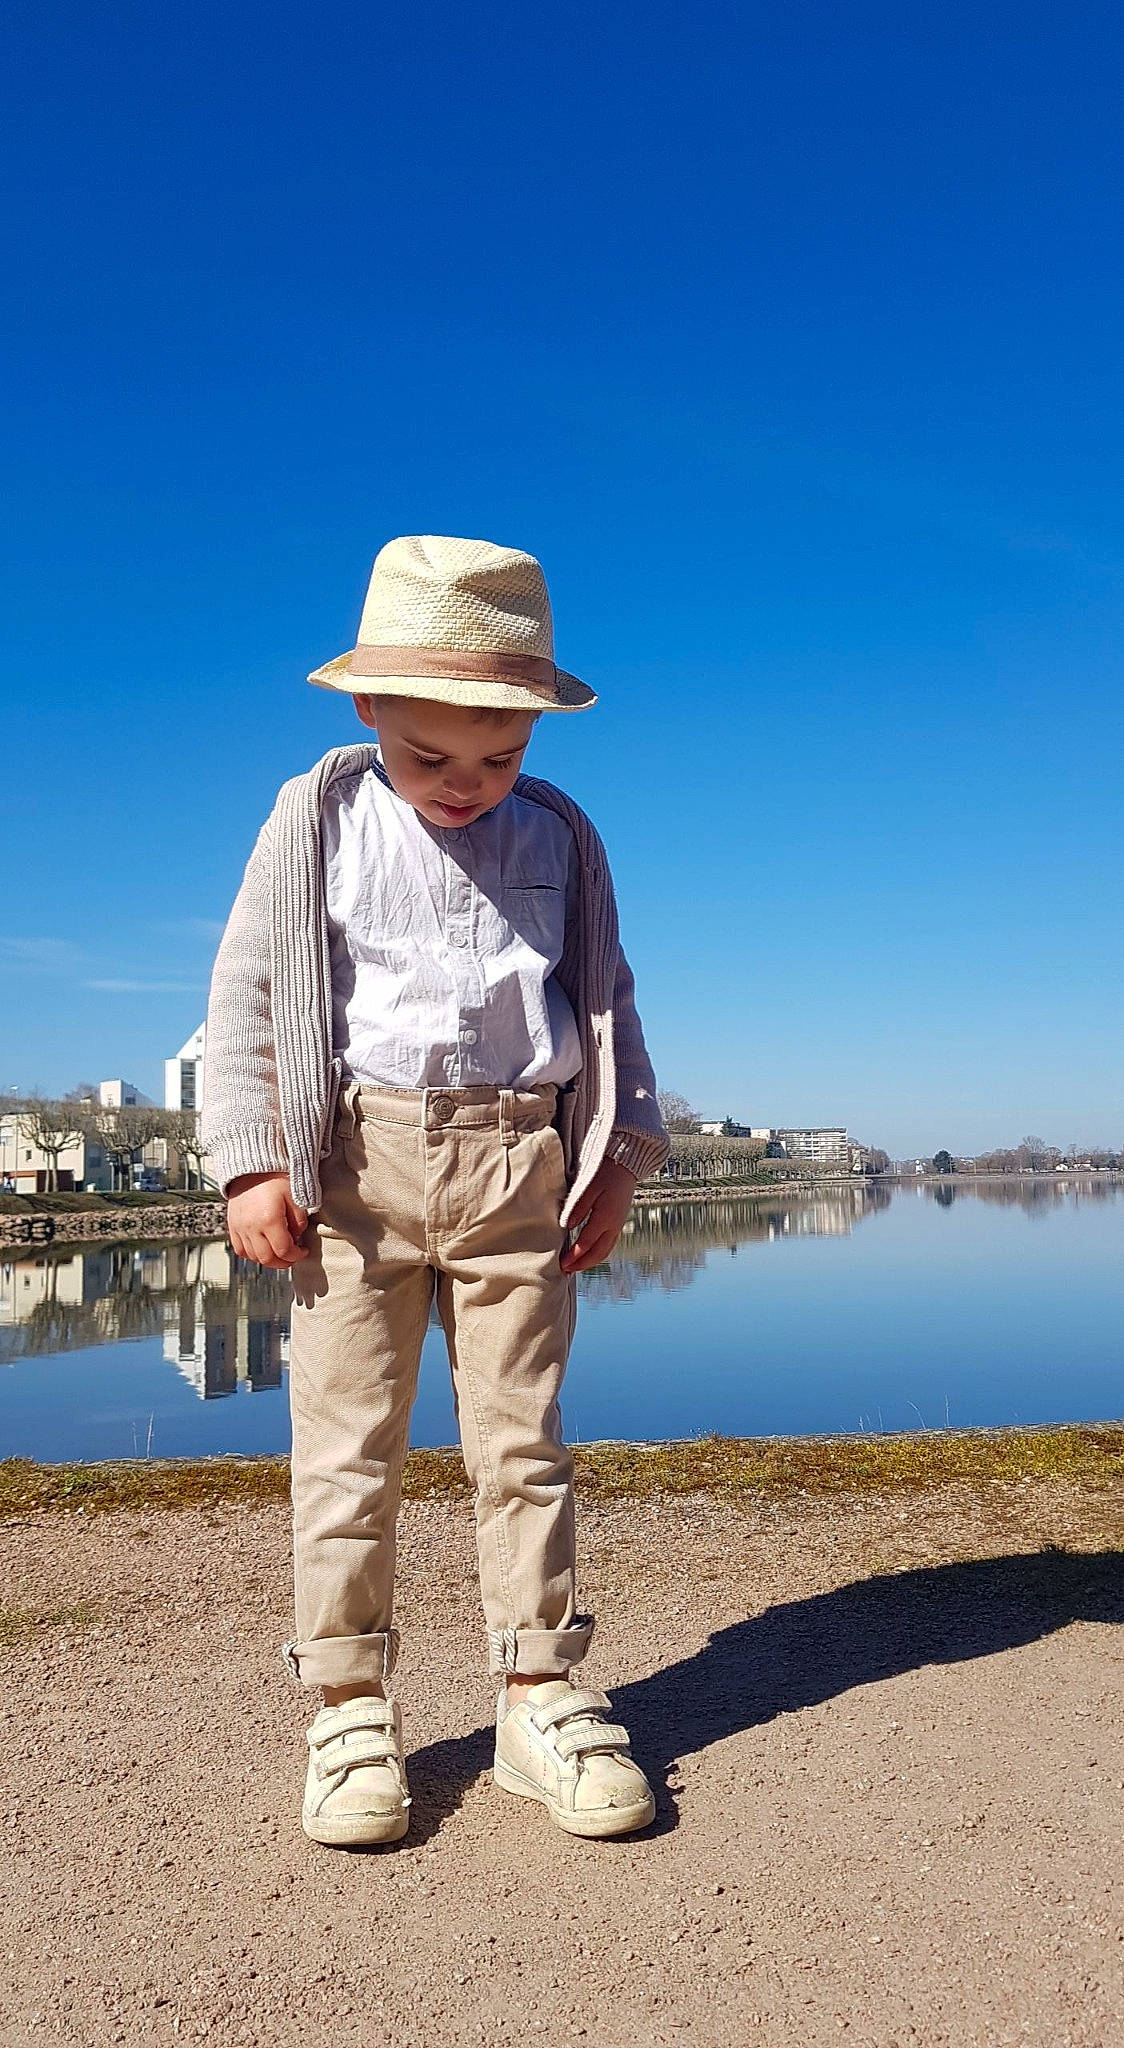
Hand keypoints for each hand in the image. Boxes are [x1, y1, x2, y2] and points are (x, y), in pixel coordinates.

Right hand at [227, 1172, 308, 1268]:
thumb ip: (299, 1221)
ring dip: (268, 1259)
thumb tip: (297, 1238)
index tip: (303, 1251)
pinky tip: (263, 1248)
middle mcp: (251, 1227)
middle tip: (292, 1256)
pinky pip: (240, 1250)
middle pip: (267, 1259)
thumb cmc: (274, 1179)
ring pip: (253, 1257)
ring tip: (279, 1251)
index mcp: (269, 1219)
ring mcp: (240, 1228)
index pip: (284, 1250)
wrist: (252, 1168)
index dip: (296, 1255)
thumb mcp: (294, 1196)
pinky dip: (252, 1254)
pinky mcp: (232, 1226)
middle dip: (283, 1262)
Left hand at [559, 1158, 637, 1273]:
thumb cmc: (606, 1172)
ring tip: (575, 1266)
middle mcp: (614, 1225)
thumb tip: (567, 1226)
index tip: (562, 1264)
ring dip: (590, 1261)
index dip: (574, 1256)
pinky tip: (587, 1253)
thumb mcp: (588, 1187)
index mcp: (606, 1217)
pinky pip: (608, 1244)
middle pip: (599, 1254)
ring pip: (605, 1251)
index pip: (587, 1243)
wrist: (625, 1164)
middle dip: (582, 1265)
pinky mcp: (618, 1222)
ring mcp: (618, 1225)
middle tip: (567, 1271)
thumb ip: (577, 1207)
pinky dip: (597, 1253)